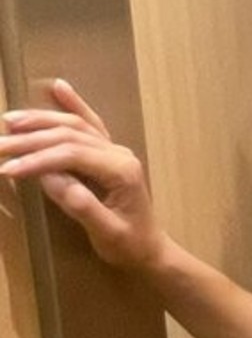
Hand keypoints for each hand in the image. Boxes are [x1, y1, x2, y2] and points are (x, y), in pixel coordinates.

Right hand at [0, 79, 164, 269]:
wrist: (150, 250)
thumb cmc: (129, 245)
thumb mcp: (106, 232)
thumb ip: (80, 205)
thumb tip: (48, 178)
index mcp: (120, 170)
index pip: (72, 155)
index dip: (38, 159)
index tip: (9, 168)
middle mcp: (118, 152)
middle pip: (69, 136)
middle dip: (31, 139)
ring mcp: (115, 149)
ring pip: (74, 126)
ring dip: (41, 121)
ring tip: (9, 121)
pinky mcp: (109, 152)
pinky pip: (89, 123)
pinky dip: (73, 104)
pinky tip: (58, 87)